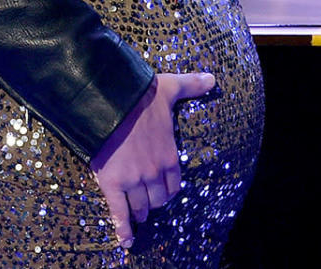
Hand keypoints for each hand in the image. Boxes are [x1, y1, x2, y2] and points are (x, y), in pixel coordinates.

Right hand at [91, 71, 214, 248]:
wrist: (108, 98)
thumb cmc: (140, 94)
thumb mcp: (170, 88)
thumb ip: (191, 86)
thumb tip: (212, 79)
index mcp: (169, 156)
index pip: (173, 185)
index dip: (166, 189)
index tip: (160, 190)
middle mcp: (154, 173)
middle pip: (157, 200)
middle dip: (151, 200)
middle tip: (145, 199)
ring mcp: (133, 180)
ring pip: (140, 207)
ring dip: (138, 212)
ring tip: (135, 214)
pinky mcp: (112, 184)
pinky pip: (119, 213)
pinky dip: (122, 229)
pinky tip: (125, 240)